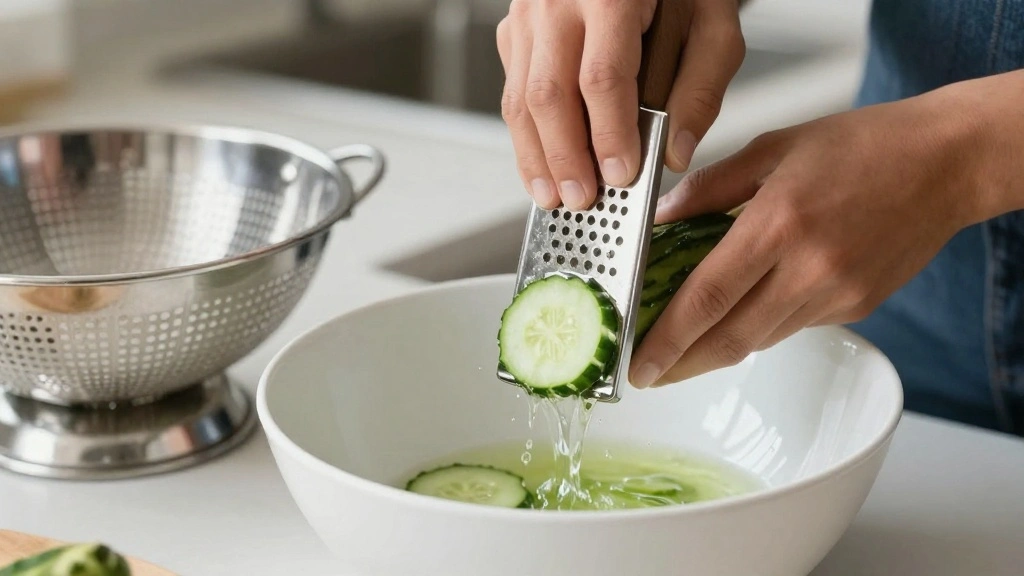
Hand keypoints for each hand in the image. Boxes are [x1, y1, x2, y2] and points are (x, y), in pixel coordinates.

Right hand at [496, 0, 744, 210]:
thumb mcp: (713, 23)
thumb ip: (702, 87)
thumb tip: (674, 153)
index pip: (601, 77)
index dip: (609, 134)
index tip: (622, 175)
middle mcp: (558, 1)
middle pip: (548, 93)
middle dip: (564, 157)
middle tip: (582, 199)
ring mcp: (528, 15)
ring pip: (519, 99)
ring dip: (536, 157)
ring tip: (555, 197)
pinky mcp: (515, 31)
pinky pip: (512, 93)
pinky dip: (527, 138)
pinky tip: (543, 167)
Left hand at [628, 89, 989, 388]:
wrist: (947, 162)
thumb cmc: (861, 146)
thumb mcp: (773, 149)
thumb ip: (710, 189)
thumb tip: (661, 219)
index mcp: (779, 223)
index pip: (707, 297)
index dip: (667, 339)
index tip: (638, 363)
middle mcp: (809, 269)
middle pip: (730, 338)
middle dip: (681, 364)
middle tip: (647, 373)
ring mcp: (837, 294)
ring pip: (761, 337)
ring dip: (719, 346)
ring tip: (683, 346)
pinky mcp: (858, 307)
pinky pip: (794, 326)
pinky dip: (761, 324)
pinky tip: (744, 312)